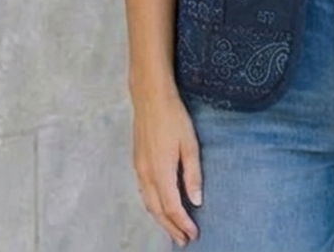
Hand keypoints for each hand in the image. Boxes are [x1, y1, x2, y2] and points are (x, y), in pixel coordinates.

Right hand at [132, 93, 202, 245]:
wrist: (150, 97)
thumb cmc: (174, 117)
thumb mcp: (190, 144)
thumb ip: (192, 174)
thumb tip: (196, 201)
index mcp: (161, 172)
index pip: (172, 207)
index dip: (182, 223)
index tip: (193, 235)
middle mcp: (146, 174)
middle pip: (157, 210)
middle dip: (171, 227)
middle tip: (184, 240)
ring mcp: (139, 168)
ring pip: (148, 203)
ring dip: (161, 219)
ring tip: (173, 229)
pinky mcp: (137, 162)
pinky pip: (143, 192)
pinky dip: (152, 206)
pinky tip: (160, 206)